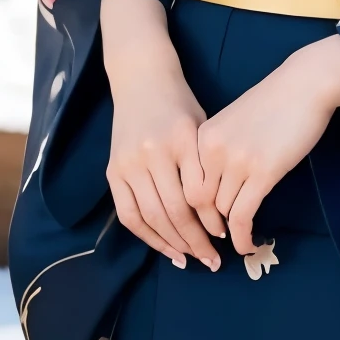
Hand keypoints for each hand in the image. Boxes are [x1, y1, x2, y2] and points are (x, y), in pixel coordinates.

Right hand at [101, 0, 222, 269]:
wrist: (141, 78)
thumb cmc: (180, 104)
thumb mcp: (202, 128)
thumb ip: (207, 168)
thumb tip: (219, 215)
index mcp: (182, 140)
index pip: (198, 193)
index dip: (212, 221)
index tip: (226, 236)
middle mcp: (153, 152)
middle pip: (174, 210)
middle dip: (195, 240)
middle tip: (212, 261)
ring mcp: (129, 162)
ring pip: (151, 216)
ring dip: (172, 243)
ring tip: (191, 260)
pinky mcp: (113, 170)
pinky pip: (128, 213)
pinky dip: (147, 236)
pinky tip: (165, 248)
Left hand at [196, 34, 339, 255]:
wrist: (305, 84)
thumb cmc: (274, 101)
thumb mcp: (234, 122)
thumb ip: (219, 150)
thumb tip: (218, 186)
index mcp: (202, 137)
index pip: (187, 184)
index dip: (192, 210)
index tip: (201, 224)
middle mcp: (213, 150)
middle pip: (198, 202)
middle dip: (205, 226)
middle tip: (215, 242)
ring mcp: (237, 162)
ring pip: (221, 211)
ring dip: (228, 231)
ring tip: (237, 242)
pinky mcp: (263, 173)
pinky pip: (243, 215)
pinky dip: (242, 235)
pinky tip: (247, 244)